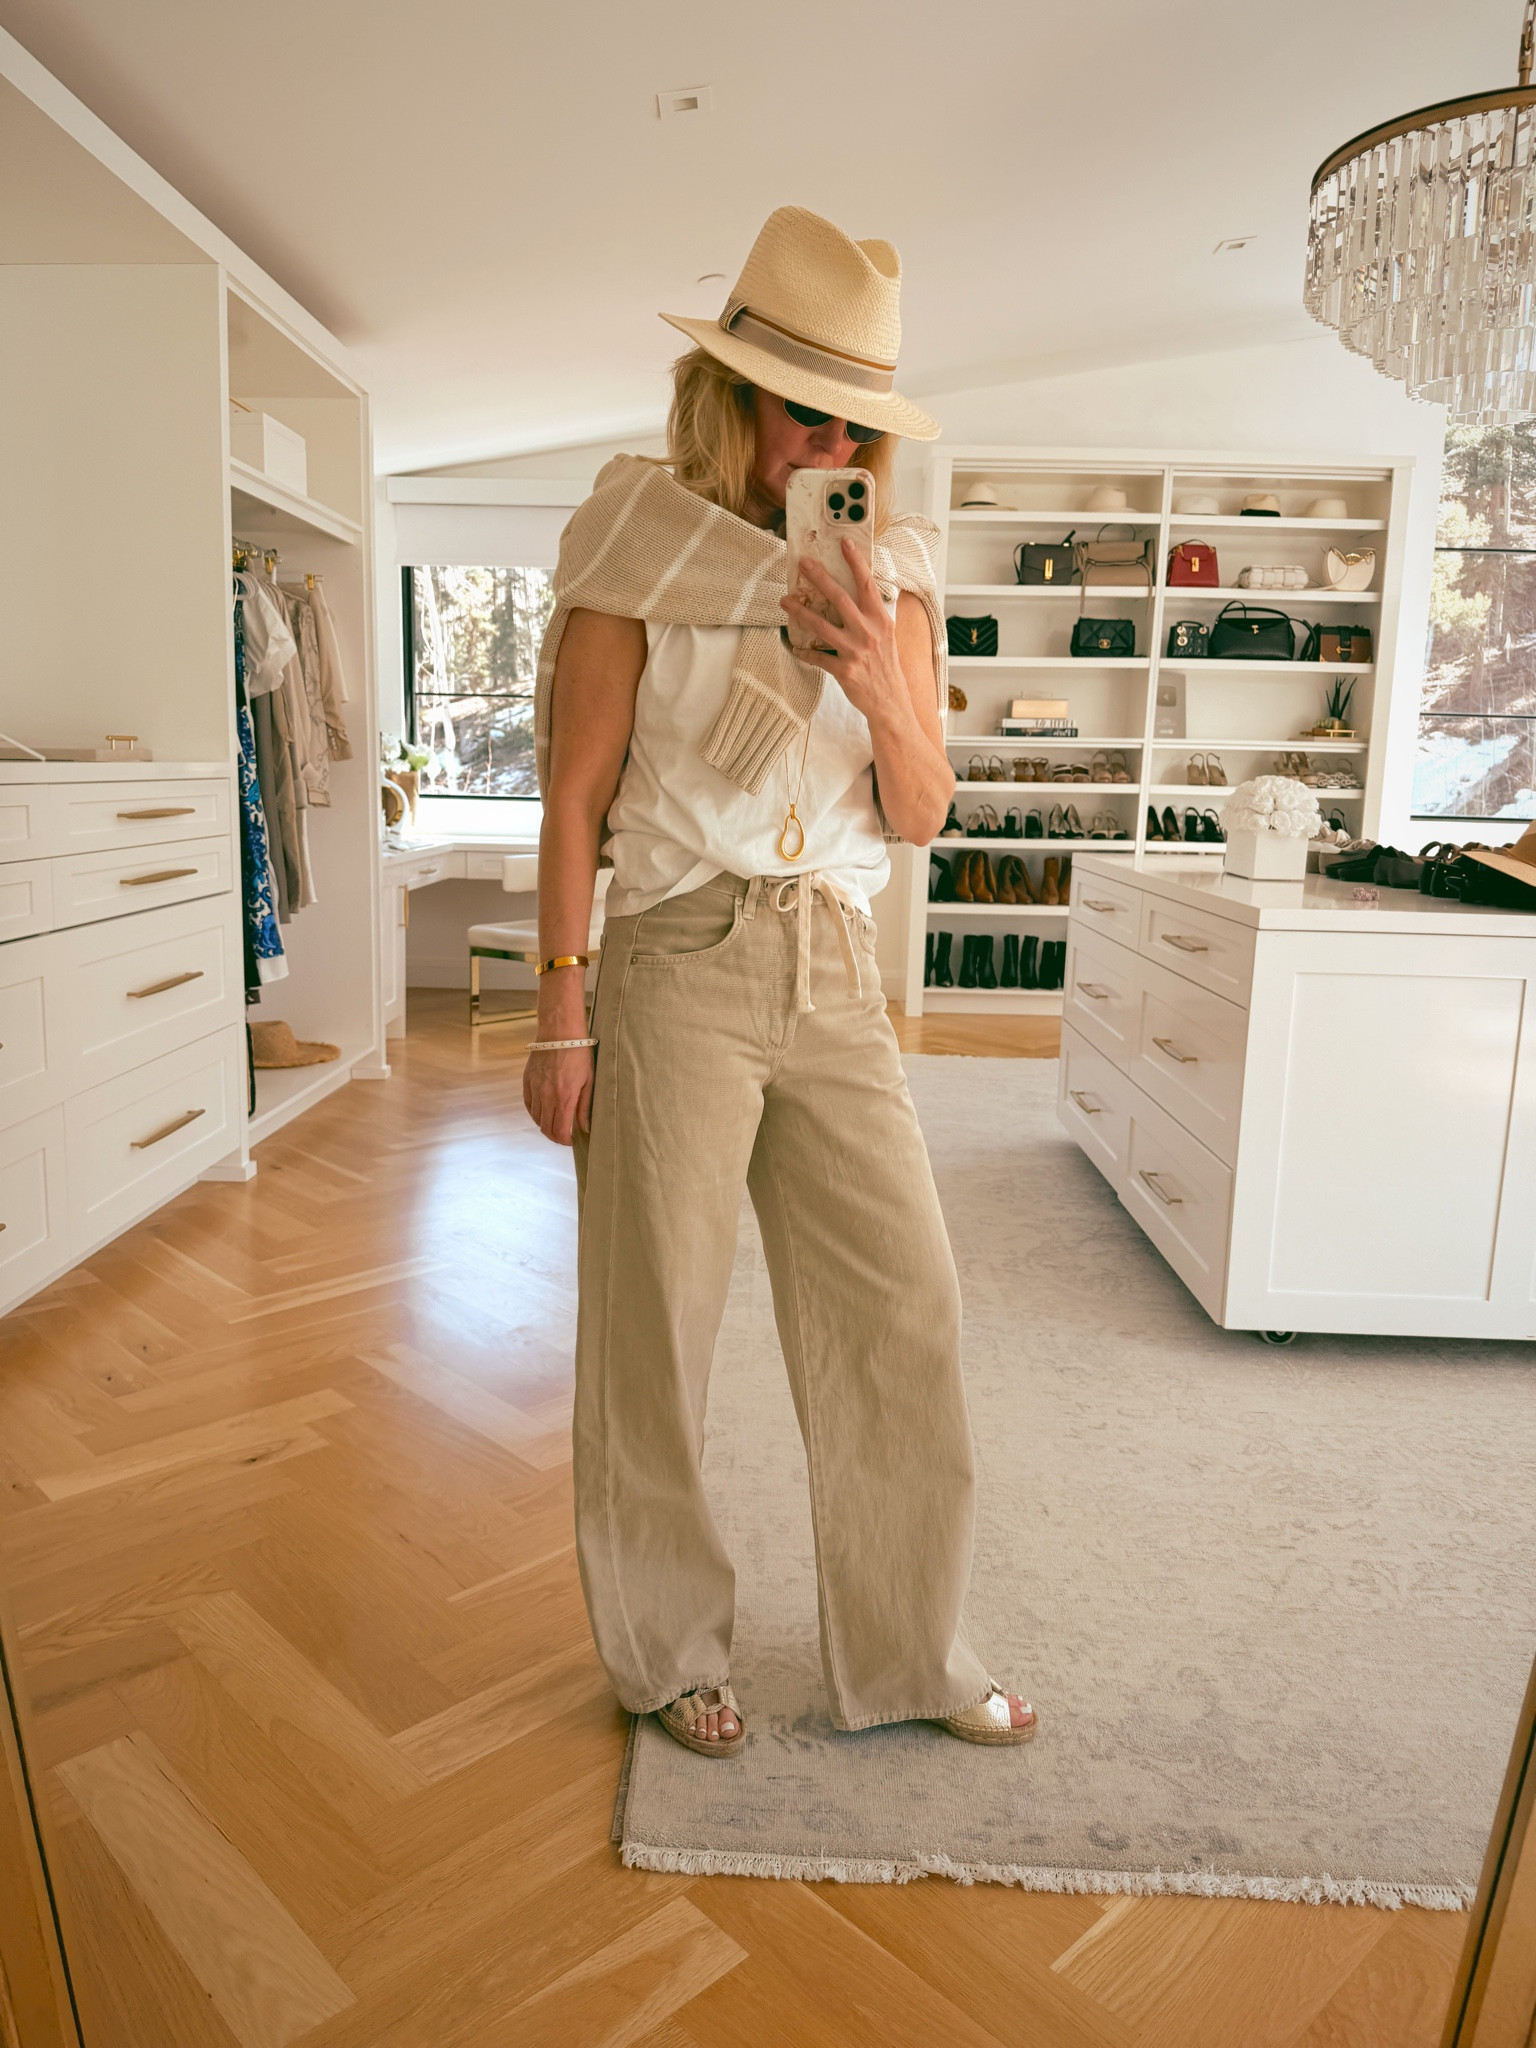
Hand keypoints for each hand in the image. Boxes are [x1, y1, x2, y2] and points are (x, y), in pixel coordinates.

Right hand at [523, 1045, 592, 1145]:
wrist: (559, 1033)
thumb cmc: (579, 1055)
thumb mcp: (588, 1081)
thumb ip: (584, 1107)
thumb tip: (584, 1128)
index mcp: (564, 1098)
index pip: (559, 1131)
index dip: (564, 1141)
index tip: (571, 1140)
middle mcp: (547, 1096)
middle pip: (546, 1128)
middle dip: (555, 1136)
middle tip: (564, 1135)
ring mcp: (535, 1089)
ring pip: (536, 1119)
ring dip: (545, 1126)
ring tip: (555, 1124)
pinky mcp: (527, 1081)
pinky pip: (529, 1105)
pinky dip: (535, 1113)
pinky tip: (543, 1112)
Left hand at [780, 542, 909, 728]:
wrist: (891, 702)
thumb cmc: (887, 667)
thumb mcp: (887, 636)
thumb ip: (873, 615)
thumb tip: (863, 594)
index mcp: (880, 620)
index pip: (867, 584)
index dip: (855, 562)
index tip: (844, 543)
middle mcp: (868, 632)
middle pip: (839, 598)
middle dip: (819, 578)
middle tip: (803, 563)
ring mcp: (855, 651)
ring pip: (822, 626)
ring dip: (800, 612)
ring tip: (785, 601)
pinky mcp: (844, 670)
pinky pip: (817, 657)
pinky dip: (804, 652)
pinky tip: (795, 647)